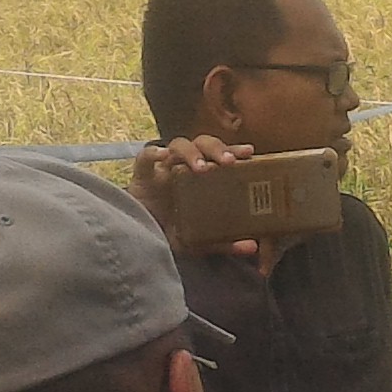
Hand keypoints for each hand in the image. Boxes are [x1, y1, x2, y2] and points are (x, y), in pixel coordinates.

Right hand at [129, 135, 259, 258]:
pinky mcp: (141, 173)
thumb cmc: (172, 232)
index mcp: (202, 177)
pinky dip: (153, 153)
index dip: (234, 150)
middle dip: (217, 148)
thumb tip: (253, 247)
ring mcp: (162, 167)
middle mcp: (184, 166)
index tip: (249, 152)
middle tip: (228, 161)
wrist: (139, 238)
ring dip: (191, 152)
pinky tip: (162, 156)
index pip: (221, 156)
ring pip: (178, 145)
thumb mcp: (199, 241)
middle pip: (203, 144)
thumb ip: (225, 243)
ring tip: (200, 167)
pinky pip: (146, 156)